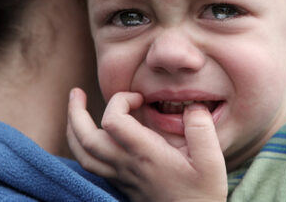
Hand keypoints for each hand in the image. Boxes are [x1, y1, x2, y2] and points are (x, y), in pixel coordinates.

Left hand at [67, 88, 227, 201]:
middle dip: (76, 112)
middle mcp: (127, 165)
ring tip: (74, 110)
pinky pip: (90, 165)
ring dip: (73, 130)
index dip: (120, 100)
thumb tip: (192, 106)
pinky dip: (82, 146)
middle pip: (85, 139)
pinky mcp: (121, 184)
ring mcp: (120, 176)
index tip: (140, 98)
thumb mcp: (212, 161)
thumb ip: (202, 130)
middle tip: (76, 93)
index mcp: (146, 155)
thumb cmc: (201, 194)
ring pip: (82, 154)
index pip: (113, 121)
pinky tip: (90, 136)